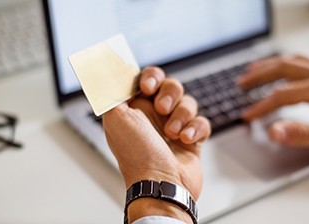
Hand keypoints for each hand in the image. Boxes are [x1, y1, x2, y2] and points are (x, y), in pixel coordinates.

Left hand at [103, 67, 210, 222]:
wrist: (161, 185)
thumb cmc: (137, 155)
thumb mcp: (115, 117)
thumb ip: (110, 89)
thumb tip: (106, 68)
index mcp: (133, 109)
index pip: (145, 79)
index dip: (150, 77)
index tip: (147, 86)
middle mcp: (153, 117)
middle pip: (170, 86)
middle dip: (169, 93)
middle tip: (161, 108)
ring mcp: (174, 127)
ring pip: (188, 103)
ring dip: (182, 115)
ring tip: (172, 133)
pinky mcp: (192, 140)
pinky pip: (202, 122)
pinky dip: (196, 129)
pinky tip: (186, 140)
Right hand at [237, 55, 308, 151]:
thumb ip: (301, 135)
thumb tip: (274, 131)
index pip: (281, 95)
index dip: (261, 106)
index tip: (247, 115)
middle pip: (282, 68)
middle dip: (258, 76)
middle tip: (241, 84)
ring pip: (292, 61)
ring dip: (270, 65)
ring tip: (252, 71)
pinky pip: (305, 60)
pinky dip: (287, 61)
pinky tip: (282, 66)